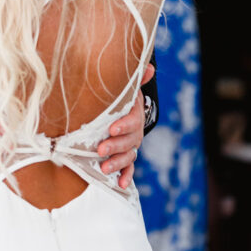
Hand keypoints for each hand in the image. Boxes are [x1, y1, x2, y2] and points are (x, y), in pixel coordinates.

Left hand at [96, 63, 154, 188]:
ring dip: (118, 162)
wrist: (120, 110)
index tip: (111, 128)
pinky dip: (126, 176)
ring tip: (104, 168)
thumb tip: (149, 66)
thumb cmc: (118, 97)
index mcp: (134, 114)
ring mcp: (131, 145)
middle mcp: (135, 132)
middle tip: (100, 149)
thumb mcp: (125, 87)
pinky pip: (129, 167)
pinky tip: (121, 184)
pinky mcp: (126, 156)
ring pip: (128, 155)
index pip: (132, 120)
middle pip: (129, 141)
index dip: (123, 125)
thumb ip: (134, 78)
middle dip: (115, 146)